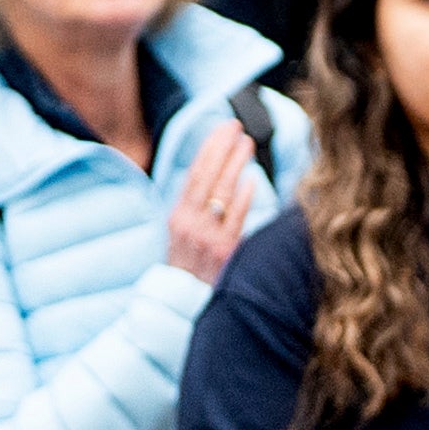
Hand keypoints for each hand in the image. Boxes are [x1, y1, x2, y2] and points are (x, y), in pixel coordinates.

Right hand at [163, 122, 263, 283]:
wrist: (184, 303)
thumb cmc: (188, 267)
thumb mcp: (183, 234)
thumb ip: (196, 208)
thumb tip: (217, 179)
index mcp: (178, 215)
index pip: (194, 173)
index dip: (208, 148)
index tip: (221, 129)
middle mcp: (189, 223)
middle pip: (206, 176)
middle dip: (221, 147)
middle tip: (236, 126)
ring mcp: (206, 236)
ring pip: (221, 192)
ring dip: (235, 164)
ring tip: (247, 143)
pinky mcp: (223, 251)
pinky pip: (234, 219)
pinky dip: (242, 198)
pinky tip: (251, 180)